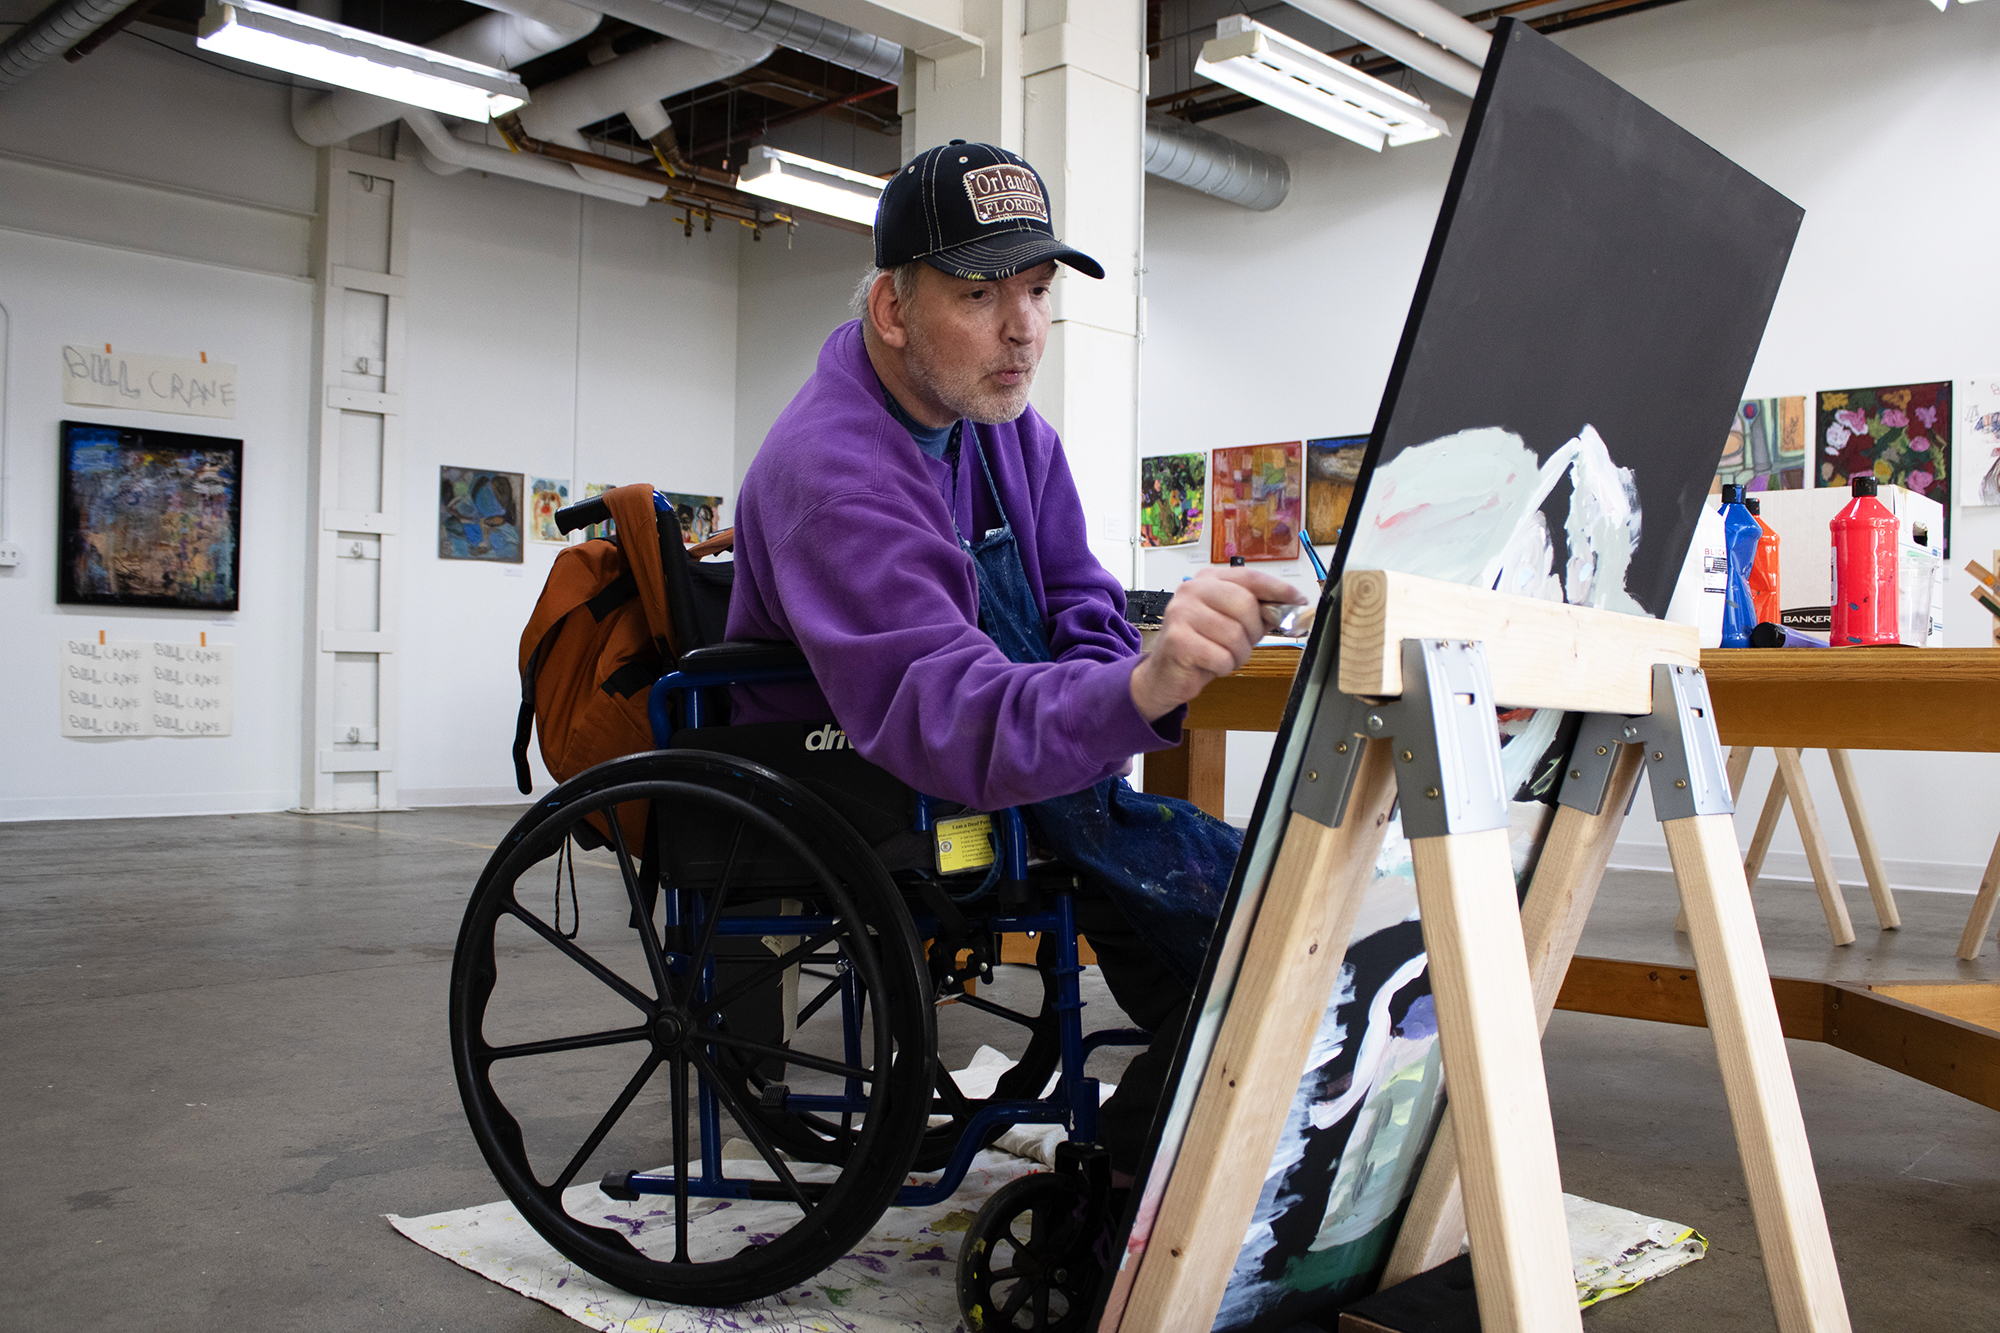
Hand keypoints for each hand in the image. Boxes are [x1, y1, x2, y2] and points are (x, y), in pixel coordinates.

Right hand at [1130, 568, 1306, 722]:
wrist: (1166, 674)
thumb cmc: (1201, 646)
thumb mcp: (1234, 624)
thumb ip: (1259, 613)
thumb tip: (1289, 607)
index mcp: (1208, 580)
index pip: (1250, 577)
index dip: (1278, 589)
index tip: (1298, 599)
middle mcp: (1192, 590)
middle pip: (1245, 605)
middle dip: (1252, 631)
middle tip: (1243, 644)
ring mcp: (1182, 613)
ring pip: (1234, 635)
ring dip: (1238, 654)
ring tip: (1224, 655)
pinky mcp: (1177, 640)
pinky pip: (1221, 656)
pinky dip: (1223, 667)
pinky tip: (1211, 664)